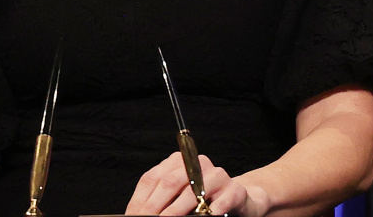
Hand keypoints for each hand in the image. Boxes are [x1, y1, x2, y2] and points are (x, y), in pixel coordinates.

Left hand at [126, 152, 268, 216]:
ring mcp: (217, 176)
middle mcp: (198, 164)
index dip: (140, 200)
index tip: (134, 216)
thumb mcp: (178, 197)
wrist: (238, 199)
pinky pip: (221, 201)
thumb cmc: (202, 200)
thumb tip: (140, 214)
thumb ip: (161, 201)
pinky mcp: (234, 190)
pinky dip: (211, 212)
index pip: (153, 179)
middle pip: (170, 182)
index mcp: (179, 161)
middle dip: (155, 206)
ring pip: (194, 191)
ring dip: (177, 210)